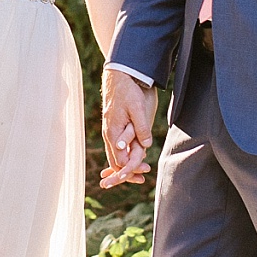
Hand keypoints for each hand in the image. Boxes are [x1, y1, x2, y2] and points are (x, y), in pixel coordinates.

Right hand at [99, 68, 154, 188]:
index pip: (120, 160)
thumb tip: (146, 145)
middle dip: (126, 173)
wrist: (118, 77)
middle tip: (141, 179)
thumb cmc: (127, 91)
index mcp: (113, 132)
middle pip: (115, 161)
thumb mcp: (136, 108)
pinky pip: (117, 147)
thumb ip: (141, 127)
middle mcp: (110, 135)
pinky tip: (132, 159)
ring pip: (116, 155)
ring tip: (140, 173)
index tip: (142, 175)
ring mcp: (111, 132)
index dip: (130, 170)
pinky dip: (123, 157)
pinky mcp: (115, 128)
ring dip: (126, 166)